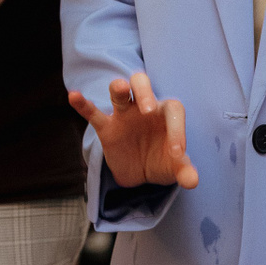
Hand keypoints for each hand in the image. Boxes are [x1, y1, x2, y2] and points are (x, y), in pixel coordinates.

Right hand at [67, 72, 198, 189]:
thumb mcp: (175, 168)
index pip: (173, 110)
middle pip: (142, 84)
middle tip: (148, 109)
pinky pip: (93, 113)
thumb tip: (192, 180)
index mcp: (165, 112)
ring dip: (118, 88)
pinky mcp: (107, 128)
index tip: (177, 153)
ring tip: (119, 88)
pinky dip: (83, 105)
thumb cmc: (162, 160)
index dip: (177, 129)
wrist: (141, 171)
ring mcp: (124, 116)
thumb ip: (185, 172)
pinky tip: (73, 96)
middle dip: (145, 92)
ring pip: (119, 93)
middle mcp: (144, 107)